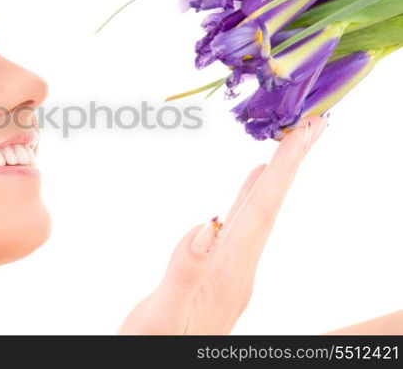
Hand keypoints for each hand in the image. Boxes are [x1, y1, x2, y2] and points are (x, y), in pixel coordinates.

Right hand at [119, 115, 327, 333]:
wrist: (160, 361)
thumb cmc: (154, 346)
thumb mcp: (164, 316)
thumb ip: (185, 272)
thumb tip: (208, 225)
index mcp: (228, 274)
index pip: (261, 214)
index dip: (281, 172)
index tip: (303, 135)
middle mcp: (238, 269)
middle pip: (270, 207)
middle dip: (292, 164)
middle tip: (313, 124)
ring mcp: (230, 270)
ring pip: (259, 212)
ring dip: (277, 176)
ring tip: (291, 144)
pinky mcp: (217, 270)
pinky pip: (242, 222)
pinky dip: (250, 197)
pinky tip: (253, 183)